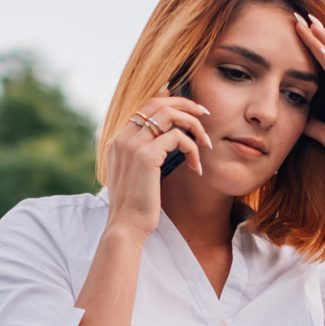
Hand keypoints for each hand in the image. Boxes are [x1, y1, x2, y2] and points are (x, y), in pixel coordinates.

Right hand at [101, 93, 212, 237]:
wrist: (126, 227)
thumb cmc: (136, 207)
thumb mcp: (137, 176)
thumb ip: (146, 155)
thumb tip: (169, 141)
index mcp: (118, 142)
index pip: (144, 107)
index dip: (167, 98)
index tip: (189, 105)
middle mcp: (122, 139)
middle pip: (157, 103)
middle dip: (185, 104)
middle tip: (204, 114)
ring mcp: (132, 145)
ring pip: (169, 115)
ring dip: (193, 125)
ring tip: (206, 142)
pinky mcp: (146, 156)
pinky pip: (178, 138)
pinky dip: (193, 149)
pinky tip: (196, 168)